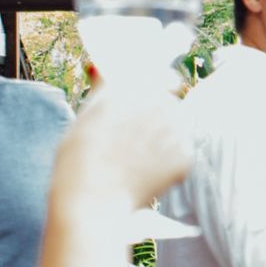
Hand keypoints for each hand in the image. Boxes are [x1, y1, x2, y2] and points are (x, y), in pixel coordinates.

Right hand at [53, 88, 190, 206]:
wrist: (92, 198)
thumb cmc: (79, 159)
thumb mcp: (86, 115)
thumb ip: (103, 89)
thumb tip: (100, 68)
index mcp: (135, 85)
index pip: (165, 78)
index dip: (159, 92)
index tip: (151, 106)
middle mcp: (159, 100)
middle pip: (172, 105)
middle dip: (160, 120)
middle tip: (137, 144)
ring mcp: (176, 127)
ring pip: (179, 130)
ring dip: (166, 141)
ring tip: (138, 162)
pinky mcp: (186, 155)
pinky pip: (182, 157)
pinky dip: (169, 167)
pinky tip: (145, 176)